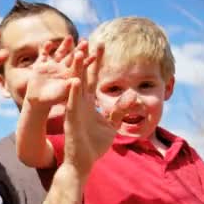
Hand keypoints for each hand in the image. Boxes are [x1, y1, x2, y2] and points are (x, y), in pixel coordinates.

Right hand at [24, 37, 87, 108]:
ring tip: (70, 37)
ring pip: (59, 53)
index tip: (94, 56)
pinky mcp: (40, 66)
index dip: (86, 61)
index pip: (79, 67)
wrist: (36, 101)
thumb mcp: (61, 93)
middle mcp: (61, 69)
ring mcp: (50, 66)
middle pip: (71, 57)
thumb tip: (77, 79)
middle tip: (86, 42)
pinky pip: (43, 55)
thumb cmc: (51, 99)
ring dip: (64, 46)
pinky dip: (45, 49)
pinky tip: (49, 43)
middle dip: (78, 50)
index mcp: (68, 76)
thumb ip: (69, 86)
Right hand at [63, 44, 115, 171]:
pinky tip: (75, 80)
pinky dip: (73, 93)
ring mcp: (75, 110)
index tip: (101, 45)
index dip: (97, 62)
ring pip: (75, 86)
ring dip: (77, 70)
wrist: (83, 162)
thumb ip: (119, 110)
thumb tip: (132, 95)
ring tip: (78, 53)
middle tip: (89, 41)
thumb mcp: (111, 125)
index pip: (94, 78)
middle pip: (84, 76)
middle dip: (86, 59)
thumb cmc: (94, 145)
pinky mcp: (72, 120)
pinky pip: (72, 104)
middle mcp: (80, 103)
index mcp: (88, 103)